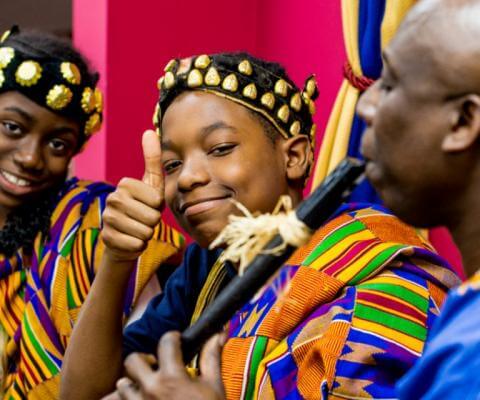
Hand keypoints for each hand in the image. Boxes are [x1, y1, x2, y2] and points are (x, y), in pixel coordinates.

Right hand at [101, 130, 163, 261]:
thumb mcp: (152, 184)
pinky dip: (138, 245)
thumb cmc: (142, 207)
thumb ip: (152, 158)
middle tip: (143, 219)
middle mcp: (113, 198)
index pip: (157, 200)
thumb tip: (149, 131)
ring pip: (145, 232)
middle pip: (152, 217)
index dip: (158, 206)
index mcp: (125, 184)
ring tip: (138, 228)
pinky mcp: (107, 239)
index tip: (149, 205)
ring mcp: (108, 219)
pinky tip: (130, 239)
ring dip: (146, 234)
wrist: (125, 236)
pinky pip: (137, 245)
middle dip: (153, 222)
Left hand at [112, 331, 225, 399]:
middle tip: (157, 366)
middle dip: (144, 360)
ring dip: (133, 384)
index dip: (173, 338)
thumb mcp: (214, 387)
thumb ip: (212, 358)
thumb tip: (218, 334)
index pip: (166, 342)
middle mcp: (151, 390)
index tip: (176, 342)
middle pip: (133, 360)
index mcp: (172, 378)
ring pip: (122, 385)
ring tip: (149, 390)